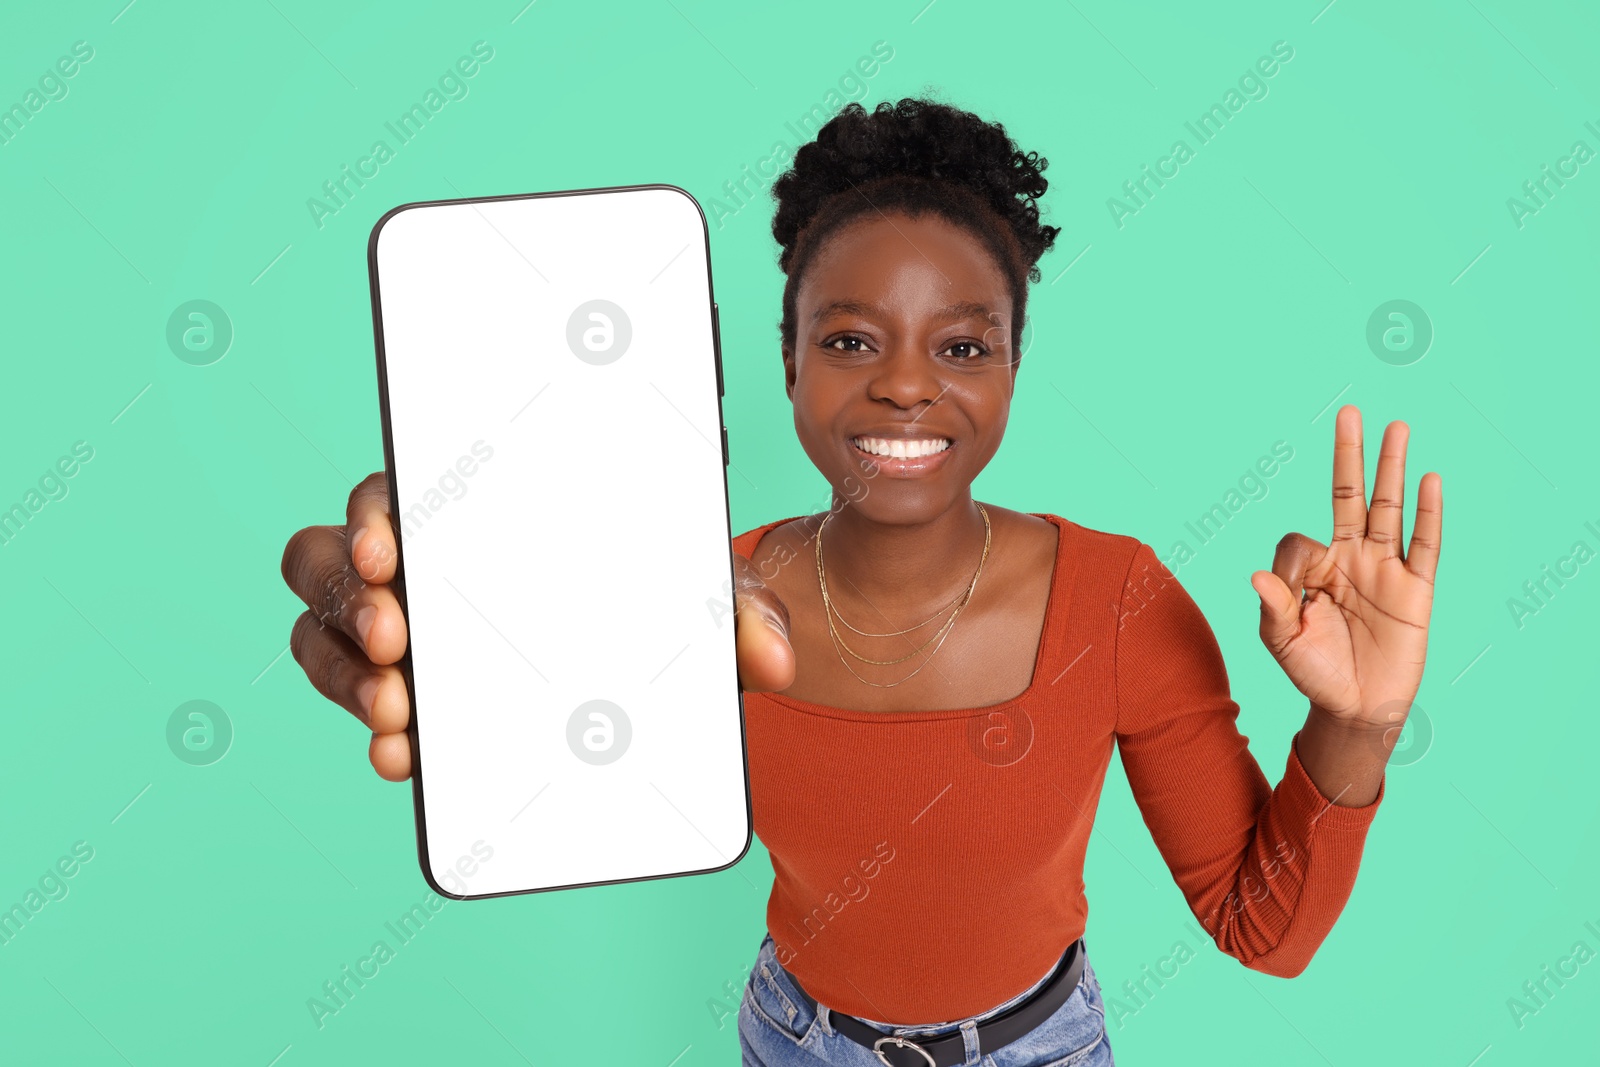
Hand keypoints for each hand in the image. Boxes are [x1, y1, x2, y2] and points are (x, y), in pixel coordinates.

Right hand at [280, 472, 796, 782]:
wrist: (659, 660)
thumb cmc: (658, 598)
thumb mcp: (703, 594)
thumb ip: (738, 610)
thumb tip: (775, 659)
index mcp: (479, 505)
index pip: (397, 487)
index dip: (375, 510)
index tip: (391, 549)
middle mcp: (423, 560)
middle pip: (330, 557)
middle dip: (347, 596)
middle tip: (395, 640)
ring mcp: (403, 626)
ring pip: (322, 631)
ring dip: (343, 671)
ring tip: (399, 713)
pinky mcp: (405, 689)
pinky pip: (356, 697)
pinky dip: (374, 726)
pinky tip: (403, 756)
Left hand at [1250, 405, 1441, 735]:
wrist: (1354, 707)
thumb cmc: (1314, 672)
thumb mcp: (1281, 642)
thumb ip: (1270, 608)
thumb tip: (1256, 576)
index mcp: (1315, 569)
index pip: (1300, 540)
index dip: (1293, 561)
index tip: (1293, 593)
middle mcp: (1351, 558)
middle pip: (1350, 495)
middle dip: (1349, 455)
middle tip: (1349, 410)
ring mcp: (1385, 569)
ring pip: (1389, 509)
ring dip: (1392, 468)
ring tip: (1397, 427)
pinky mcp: (1415, 589)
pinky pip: (1423, 545)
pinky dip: (1427, 513)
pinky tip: (1429, 479)